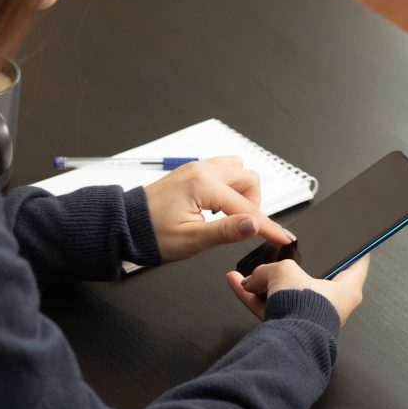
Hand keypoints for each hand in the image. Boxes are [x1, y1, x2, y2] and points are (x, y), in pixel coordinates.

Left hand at [144, 156, 294, 261]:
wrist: (125, 225)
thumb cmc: (151, 234)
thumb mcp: (191, 240)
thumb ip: (226, 231)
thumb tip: (254, 224)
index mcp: (202, 186)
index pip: (246, 207)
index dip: (267, 226)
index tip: (282, 238)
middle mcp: (201, 170)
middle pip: (249, 178)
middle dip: (253, 204)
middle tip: (241, 226)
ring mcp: (196, 168)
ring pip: (237, 170)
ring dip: (241, 191)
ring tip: (228, 215)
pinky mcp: (192, 172)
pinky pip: (222, 171)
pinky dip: (228, 186)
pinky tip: (217, 206)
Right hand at [226, 254, 369, 324]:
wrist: (290, 341)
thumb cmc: (305, 312)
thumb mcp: (284, 271)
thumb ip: (268, 269)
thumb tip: (251, 278)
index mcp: (347, 290)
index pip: (358, 262)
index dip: (355, 248)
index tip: (352, 241)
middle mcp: (330, 306)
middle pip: (312, 278)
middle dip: (292, 267)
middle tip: (285, 254)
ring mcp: (308, 317)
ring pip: (286, 293)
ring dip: (264, 282)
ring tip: (247, 271)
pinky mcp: (289, 328)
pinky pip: (271, 307)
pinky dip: (254, 297)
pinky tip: (237, 284)